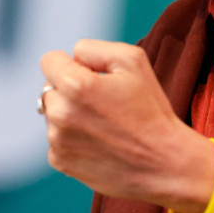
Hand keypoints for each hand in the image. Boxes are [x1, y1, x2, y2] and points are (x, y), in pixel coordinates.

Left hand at [40, 39, 213, 212]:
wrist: (164, 163)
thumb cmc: (151, 109)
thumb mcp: (132, 61)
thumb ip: (92, 49)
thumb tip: (71, 58)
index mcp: (75, 85)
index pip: (49, 60)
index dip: (71, 64)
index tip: (91, 76)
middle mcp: (60, 113)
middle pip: (49, 87)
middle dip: (69, 89)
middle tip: (101, 102)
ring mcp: (58, 140)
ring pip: (52, 114)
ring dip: (70, 114)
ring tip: (103, 124)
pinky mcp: (60, 161)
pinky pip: (56, 139)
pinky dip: (71, 138)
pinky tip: (98, 142)